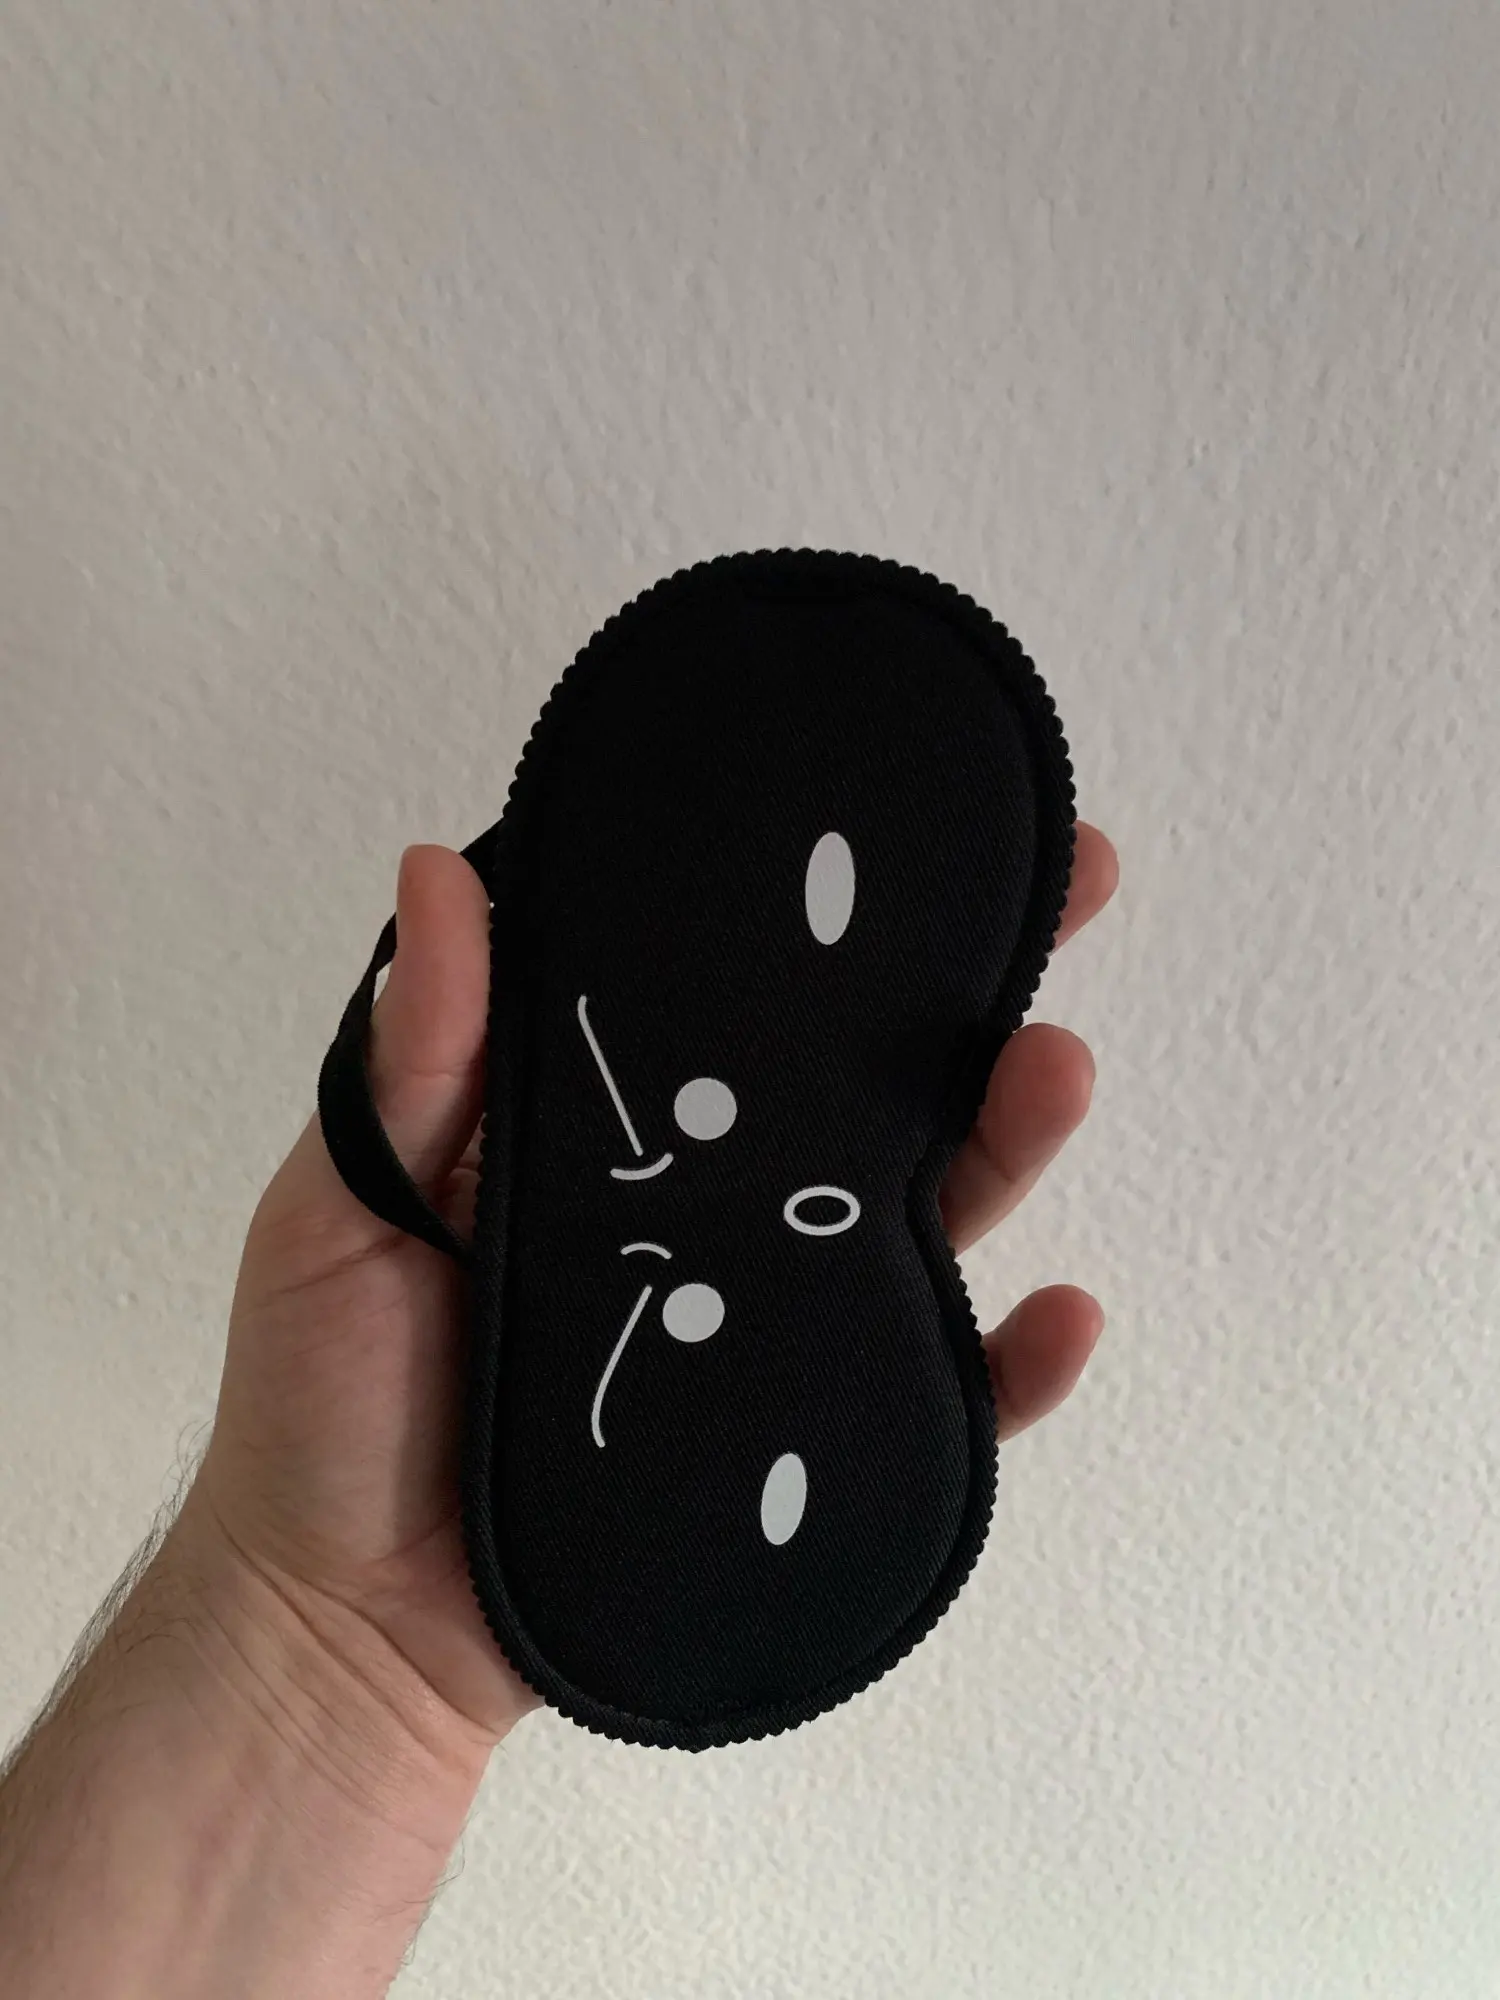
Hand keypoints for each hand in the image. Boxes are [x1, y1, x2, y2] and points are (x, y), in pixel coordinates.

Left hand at [188, 826, 1118, 1753]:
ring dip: (1009, 1140)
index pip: (738, 994)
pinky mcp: (799, 1442)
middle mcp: (712, 1209)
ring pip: (921, 1214)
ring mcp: (766, 1321)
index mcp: (618, 1131)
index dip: (825, 906)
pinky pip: (934, 1402)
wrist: (348, 1626)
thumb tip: (439, 865)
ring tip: (1056, 1071)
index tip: (913, 810)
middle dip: (974, 984)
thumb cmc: (328, 1399)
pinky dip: (1011, 1367)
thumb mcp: (350, 1198)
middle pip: (866, 1083)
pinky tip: (1064, 1315)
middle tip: (1069, 887)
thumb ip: (416, 1054)